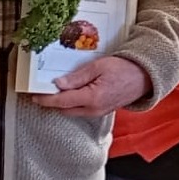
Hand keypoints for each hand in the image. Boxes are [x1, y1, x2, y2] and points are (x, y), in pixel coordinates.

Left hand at [31, 55, 149, 116]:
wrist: (144, 77)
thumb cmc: (124, 68)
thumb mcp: (98, 67)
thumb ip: (77, 77)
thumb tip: (58, 84)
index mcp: (92, 98)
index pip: (62, 101)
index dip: (46, 100)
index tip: (34, 96)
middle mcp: (94, 109)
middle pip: (65, 110)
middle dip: (52, 103)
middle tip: (41, 92)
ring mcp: (98, 112)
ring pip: (73, 111)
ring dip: (62, 104)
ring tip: (53, 91)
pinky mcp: (102, 111)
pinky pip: (82, 110)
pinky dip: (72, 104)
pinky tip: (70, 94)